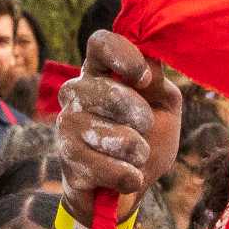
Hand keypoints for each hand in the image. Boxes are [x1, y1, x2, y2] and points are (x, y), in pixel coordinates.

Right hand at [57, 31, 186, 213]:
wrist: (129, 185)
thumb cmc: (148, 138)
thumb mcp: (163, 105)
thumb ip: (158, 81)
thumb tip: (148, 65)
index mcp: (101, 72)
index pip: (101, 43)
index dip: (124, 56)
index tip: (144, 79)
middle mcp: (76, 92)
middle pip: (110, 91)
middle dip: (141, 117)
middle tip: (144, 129)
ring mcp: (66, 124)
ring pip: (116, 136)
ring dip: (139, 151)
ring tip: (133, 155)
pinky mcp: (67, 158)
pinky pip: (111, 168)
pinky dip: (130, 176)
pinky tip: (125, 176)